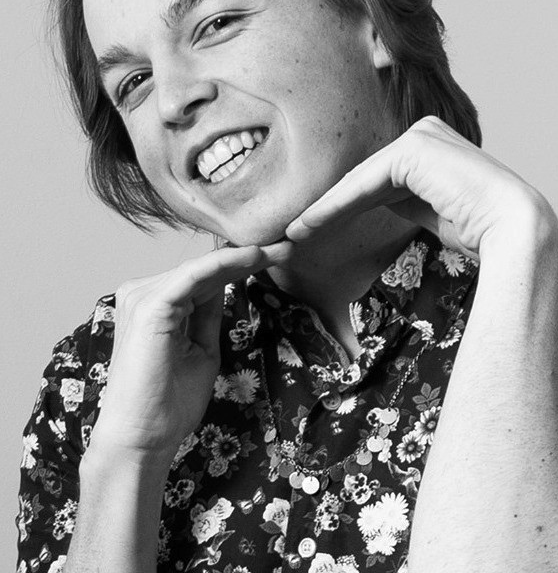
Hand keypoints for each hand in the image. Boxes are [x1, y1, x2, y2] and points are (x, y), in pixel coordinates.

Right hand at [89, 241, 292, 461]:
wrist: (143, 440)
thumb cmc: (167, 403)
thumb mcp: (201, 349)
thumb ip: (208, 314)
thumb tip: (225, 283)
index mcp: (153, 305)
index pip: (201, 277)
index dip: (239, 265)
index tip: (275, 258)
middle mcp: (143, 294)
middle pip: (202, 269)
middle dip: (246, 257)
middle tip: (284, 248)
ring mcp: (142, 297)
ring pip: (201, 268)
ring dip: (241, 257)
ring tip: (277, 251)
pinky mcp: (150, 306)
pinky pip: (194, 276)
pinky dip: (224, 263)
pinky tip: (252, 257)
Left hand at [285, 116, 557, 259]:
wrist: (512, 230)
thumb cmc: (481, 228)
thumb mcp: (432, 210)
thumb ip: (406, 198)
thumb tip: (378, 199)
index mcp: (431, 145)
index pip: (377, 178)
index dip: (344, 205)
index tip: (314, 228)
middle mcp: (424, 133)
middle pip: (365, 177)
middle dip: (329, 206)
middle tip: (295, 231)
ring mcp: (419, 136)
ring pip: (360, 180)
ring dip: (324, 209)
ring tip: (294, 232)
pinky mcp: (413, 148)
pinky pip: (364, 183)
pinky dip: (336, 206)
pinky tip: (310, 224)